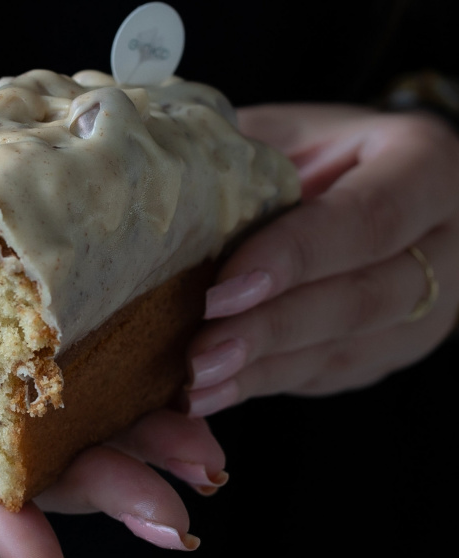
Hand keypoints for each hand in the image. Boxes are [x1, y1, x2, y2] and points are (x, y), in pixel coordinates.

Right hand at [0, 298, 226, 557]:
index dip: (3, 529)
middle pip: (46, 466)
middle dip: (108, 491)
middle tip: (170, 518)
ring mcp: (29, 378)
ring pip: (92, 426)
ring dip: (152, 451)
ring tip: (206, 463)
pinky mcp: (65, 336)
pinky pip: (113, 370)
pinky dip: (155, 389)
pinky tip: (197, 395)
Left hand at [185, 104, 458, 416]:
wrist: (374, 190)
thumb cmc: (319, 154)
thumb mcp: (289, 134)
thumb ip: (243, 156)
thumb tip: (157, 185)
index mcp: (426, 168)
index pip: (367, 219)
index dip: (294, 257)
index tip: (221, 291)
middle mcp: (441, 248)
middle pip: (360, 300)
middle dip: (270, 330)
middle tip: (197, 355)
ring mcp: (422, 311)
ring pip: (343, 348)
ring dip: (261, 371)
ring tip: (194, 384)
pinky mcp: (385, 350)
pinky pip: (324, 374)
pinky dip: (260, 383)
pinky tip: (209, 394)